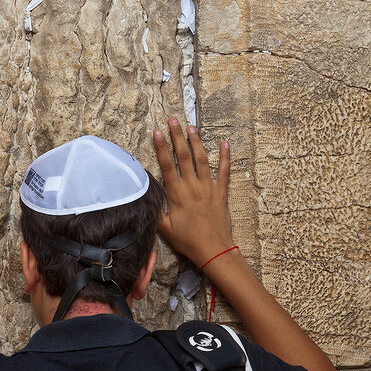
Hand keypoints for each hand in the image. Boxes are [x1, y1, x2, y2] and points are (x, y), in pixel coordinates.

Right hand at [153, 118, 231, 268]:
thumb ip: (155, 209)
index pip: (167, 165)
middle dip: (177, 136)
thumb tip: (145, 194)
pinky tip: (225, 143)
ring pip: (202, 159)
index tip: (156, 132)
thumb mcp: (164, 228)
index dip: (161, 147)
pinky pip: (224, 171)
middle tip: (173, 120)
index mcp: (177, 194)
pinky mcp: (221, 192)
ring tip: (191, 127)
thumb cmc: (187, 240)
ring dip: (196, 142)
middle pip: (183, 156)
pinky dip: (225, 157)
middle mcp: (192, 186)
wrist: (213, 250)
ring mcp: (208, 187)